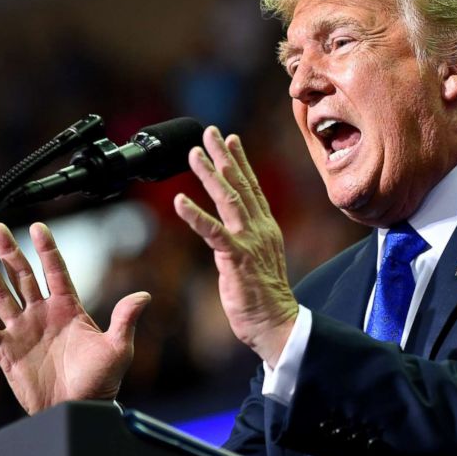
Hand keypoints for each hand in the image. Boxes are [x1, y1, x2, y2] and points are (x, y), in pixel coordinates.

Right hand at [0, 222, 150, 414]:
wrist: (78, 408)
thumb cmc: (101, 380)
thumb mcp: (117, 348)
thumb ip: (125, 320)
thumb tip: (144, 295)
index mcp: (68, 308)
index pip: (55, 270)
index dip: (47, 248)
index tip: (38, 226)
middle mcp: (42, 314)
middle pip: (23, 276)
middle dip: (10, 252)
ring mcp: (23, 331)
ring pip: (1, 297)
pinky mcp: (7, 353)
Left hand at [174, 127, 297, 366]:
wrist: (277, 323)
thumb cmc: (264, 297)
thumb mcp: (258, 259)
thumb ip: (248, 239)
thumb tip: (237, 229)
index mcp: (265, 228)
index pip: (252, 187)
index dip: (241, 161)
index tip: (231, 138)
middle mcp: (260, 228)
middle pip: (240, 184)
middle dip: (223, 156)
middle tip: (210, 132)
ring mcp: (249, 241)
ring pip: (228, 199)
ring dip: (209, 174)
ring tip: (193, 154)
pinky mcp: (236, 258)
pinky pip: (213, 232)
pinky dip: (195, 214)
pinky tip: (179, 200)